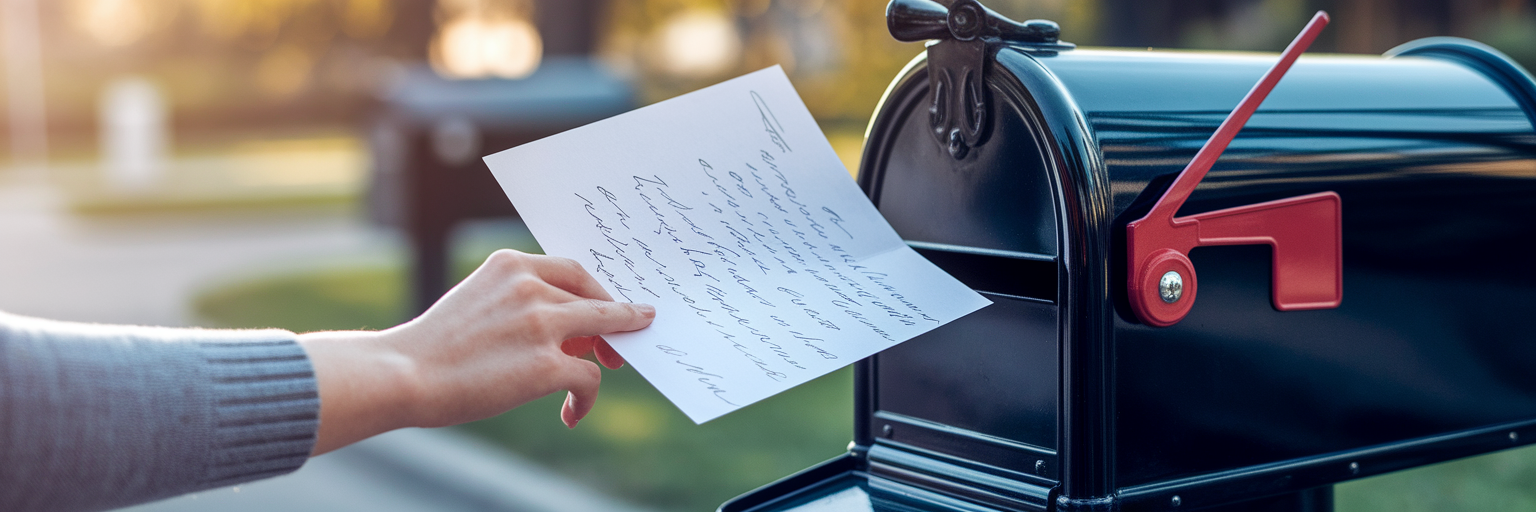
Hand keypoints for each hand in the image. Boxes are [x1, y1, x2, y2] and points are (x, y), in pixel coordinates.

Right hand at [298, 250, 653, 454]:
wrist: (403, 375)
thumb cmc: (435, 348)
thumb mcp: (478, 303)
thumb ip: (521, 305)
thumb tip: (574, 334)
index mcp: (510, 265)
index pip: (572, 271)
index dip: (597, 291)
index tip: (610, 305)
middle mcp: (530, 286)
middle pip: (594, 297)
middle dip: (615, 319)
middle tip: (618, 345)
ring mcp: (542, 324)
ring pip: (603, 329)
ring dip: (609, 353)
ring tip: (606, 371)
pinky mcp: (546, 364)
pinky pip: (588, 376)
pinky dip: (586, 397)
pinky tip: (571, 412)